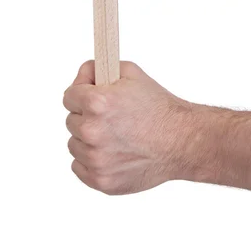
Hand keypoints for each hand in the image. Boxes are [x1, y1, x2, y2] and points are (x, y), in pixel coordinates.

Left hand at [63, 61, 193, 194]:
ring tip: (115, 136)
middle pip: (71, 121)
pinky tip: (112, 153)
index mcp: (97, 103)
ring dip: (88, 140)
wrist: (182, 140)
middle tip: (111, 118)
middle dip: (87, 117)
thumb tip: (82, 74)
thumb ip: (100, 69)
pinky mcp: (100, 180)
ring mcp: (96, 159)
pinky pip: (79, 167)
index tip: (92, 98)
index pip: (69, 96)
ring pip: (74, 145)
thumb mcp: (132, 74)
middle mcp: (92, 131)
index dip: (82, 94)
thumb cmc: (160, 108)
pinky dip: (91, 161)